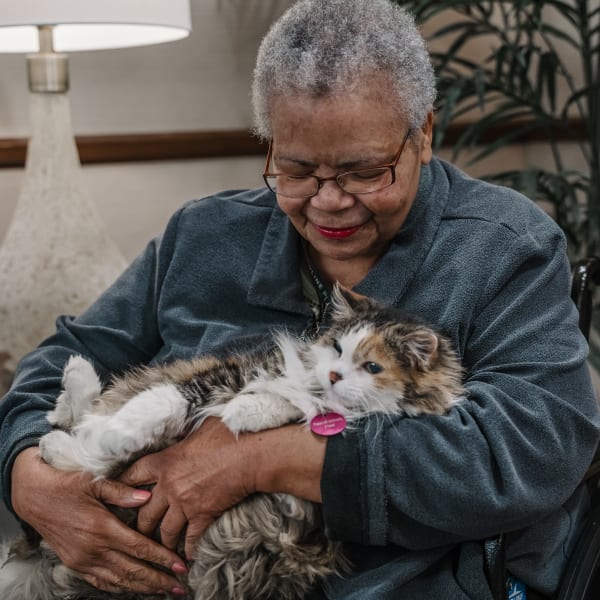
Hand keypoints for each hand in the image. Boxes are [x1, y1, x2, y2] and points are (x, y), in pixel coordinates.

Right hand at [11, 447, 186, 594]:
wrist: (34, 496)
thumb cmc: (66, 484)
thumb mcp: (94, 482)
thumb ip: (122, 491)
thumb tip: (147, 496)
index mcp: (102, 527)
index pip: (139, 548)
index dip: (162, 558)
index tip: (180, 564)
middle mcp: (93, 549)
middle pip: (132, 570)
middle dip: (158, 580)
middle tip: (179, 586)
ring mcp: (83, 560)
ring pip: (118, 581)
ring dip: (142, 588)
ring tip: (163, 591)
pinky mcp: (75, 564)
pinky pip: (101, 582)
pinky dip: (119, 588)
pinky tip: (133, 589)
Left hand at [120, 417, 327, 559]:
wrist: (251, 455)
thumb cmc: (228, 435)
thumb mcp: (200, 427)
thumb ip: (186, 436)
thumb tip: (186, 433)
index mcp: (164, 461)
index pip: (131, 477)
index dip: (122, 486)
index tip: (118, 495)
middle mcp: (168, 485)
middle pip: (143, 514)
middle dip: (141, 525)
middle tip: (140, 532)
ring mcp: (185, 503)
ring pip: (164, 531)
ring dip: (162, 542)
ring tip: (162, 549)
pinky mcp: (202, 515)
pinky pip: (190, 539)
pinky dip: (189, 550)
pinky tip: (188, 557)